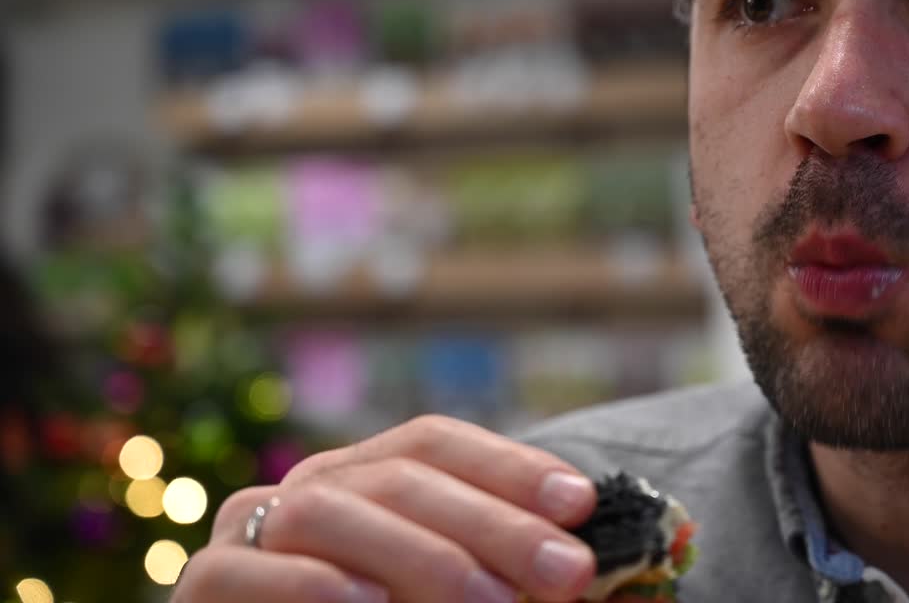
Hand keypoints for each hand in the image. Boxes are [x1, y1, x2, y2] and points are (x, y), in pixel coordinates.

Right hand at [172, 415, 599, 602]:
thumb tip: (584, 561)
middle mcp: (310, 490)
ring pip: (326, 512)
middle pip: (400, 477)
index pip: (435, 443)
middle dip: (495, 523)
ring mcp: (248, 535)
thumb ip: (505, 581)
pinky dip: (308, 585)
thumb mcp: (462, 600)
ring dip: (420, 555)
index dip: (509, 465)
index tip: (581, 502)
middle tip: (570, 573)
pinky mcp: (203, 588)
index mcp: (366, 480)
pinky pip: (238, 571)